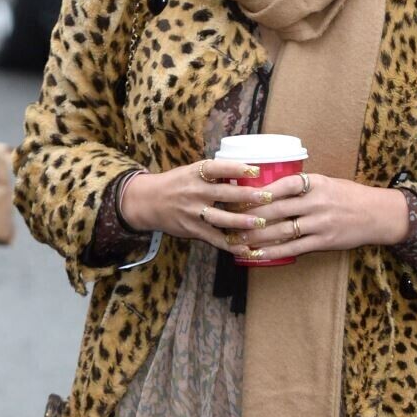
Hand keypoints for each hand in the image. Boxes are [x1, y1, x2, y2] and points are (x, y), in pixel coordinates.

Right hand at [120, 160, 268, 247]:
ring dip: (242, 222)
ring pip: (221, 218)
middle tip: (268, 197)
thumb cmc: (176, 184)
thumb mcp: (192, 171)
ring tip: (260, 223)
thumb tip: (248, 170)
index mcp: (196, 173)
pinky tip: (246, 248)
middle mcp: (194, 192)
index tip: (255, 169)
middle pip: (224, 194)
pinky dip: (231, 245)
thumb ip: (215, 173)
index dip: (236, 168)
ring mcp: (193, 213)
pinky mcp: (193, 230)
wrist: (148, 201)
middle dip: (248, 195)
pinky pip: (214, 239)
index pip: (217, 168)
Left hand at [227, 172, 408, 258]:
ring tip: (235, 240)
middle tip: (227, 219)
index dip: (261, 191)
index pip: (284, 184)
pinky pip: (293, 248)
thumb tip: (268, 187)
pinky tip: (257, 255)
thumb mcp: (327, 182)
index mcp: (316, 183)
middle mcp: (317, 202)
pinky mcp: (324, 242)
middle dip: (249, 216)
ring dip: (255, 237)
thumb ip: (302, 185)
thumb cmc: (349, 196)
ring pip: (281, 230)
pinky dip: (273, 252)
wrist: (377, 215)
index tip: (240, 195)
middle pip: (276, 209)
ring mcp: (320, 223)